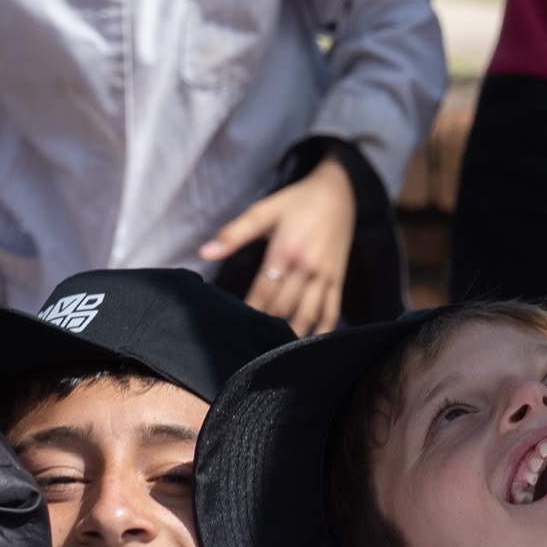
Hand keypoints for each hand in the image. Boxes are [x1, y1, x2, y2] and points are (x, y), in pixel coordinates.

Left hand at [200, 157, 355, 336]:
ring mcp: (324, 275)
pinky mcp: (338, 279)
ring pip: (308, 314)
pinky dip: (323, 330)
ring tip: (276, 354)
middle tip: (250, 344)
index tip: (236, 326)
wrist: (341, 191)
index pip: (263, 290)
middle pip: (283, 306)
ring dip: (293, 335)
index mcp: (285, 249)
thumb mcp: (264, 211)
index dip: (250, 310)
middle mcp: (306, 266)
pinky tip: (312, 345)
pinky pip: (332, 310)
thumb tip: (205, 253)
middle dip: (267, 326)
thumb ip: (234, 234)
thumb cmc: (298, 201)